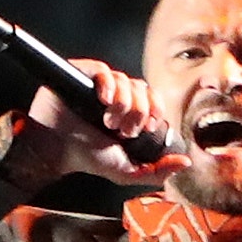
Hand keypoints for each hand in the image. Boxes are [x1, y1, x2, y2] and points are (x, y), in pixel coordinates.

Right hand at [26, 59, 192, 184]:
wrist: (56, 151)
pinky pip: (103, 70)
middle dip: (138, 112)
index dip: (156, 110)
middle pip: (142, 89)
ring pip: (125, 80)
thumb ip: (157, 171)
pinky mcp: (82, 75)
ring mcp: (99, 84)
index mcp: (130, 112)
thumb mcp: (128, 171)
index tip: (148, 128)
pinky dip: (108, 84)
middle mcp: (117, 95)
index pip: (153, 99)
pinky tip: (104, 99)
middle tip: (124, 131)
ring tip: (109, 122)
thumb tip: (185, 163)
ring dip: (123, 104)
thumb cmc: (87, 158)